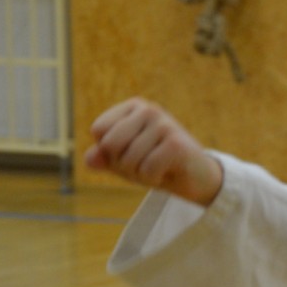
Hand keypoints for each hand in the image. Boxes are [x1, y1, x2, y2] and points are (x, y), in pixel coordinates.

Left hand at [85, 98, 223, 205]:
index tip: (133, 152)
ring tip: (160, 168)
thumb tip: (90, 158)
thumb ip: (104, 158)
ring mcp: (164, 124)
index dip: (110, 151)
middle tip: (145, 163)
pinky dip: (154, 179)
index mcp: (134, 107)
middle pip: (109, 145)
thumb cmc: (158, 166)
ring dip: (141, 174)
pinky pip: (146, 170)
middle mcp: (149, 110)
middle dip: (123, 164)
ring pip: (128, 161)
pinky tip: (169, 172)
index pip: (99, 131)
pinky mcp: (175, 144)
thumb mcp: (125, 162)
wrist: (197, 179)